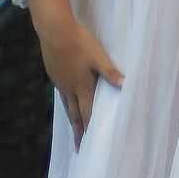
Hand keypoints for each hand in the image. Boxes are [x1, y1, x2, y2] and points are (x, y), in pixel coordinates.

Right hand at [28, 0, 121, 143]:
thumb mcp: (98, 56)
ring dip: (72, 120)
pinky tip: (69, 103)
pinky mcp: (55, 74)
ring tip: (75, 131)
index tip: (90, 145)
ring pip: (67, 106)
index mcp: (81, 86)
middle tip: (80, 147)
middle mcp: (69, 88)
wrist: (53, 29)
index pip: (87, 113)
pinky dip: (66, 105)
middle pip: (74, 115)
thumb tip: (125, 85)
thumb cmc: (79, 42)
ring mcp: (60, 82)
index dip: (89, 129)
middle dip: (79, 132)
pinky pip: (62, 95)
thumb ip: (110, 72)